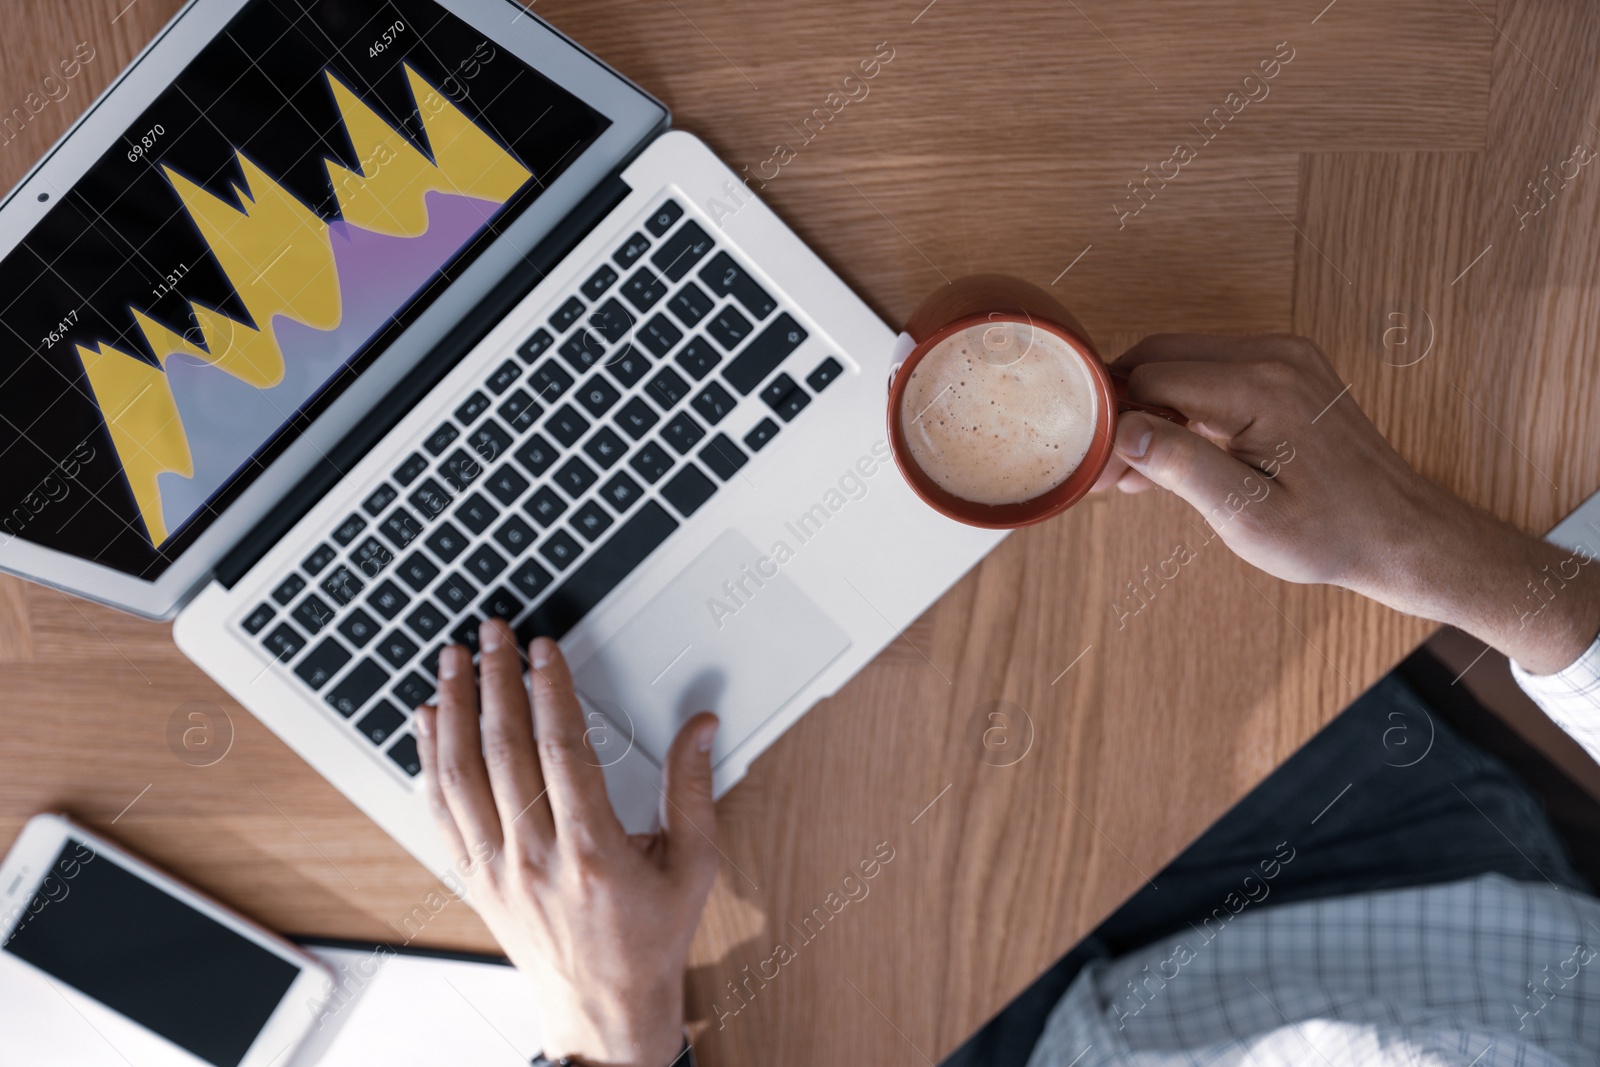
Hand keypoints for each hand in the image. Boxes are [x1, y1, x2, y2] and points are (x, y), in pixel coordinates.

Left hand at [415, 621, 718, 1066]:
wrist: (602, 1011)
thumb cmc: (649, 940)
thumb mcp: (693, 865)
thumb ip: (693, 789)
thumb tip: (701, 727)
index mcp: (592, 849)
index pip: (561, 748)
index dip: (549, 689)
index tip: (543, 649)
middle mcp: (535, 857)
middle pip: (503, 750)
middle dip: (495, 681)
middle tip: (491, 635)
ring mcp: (497, 869)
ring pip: (460, 775)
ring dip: (452, 710)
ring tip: (451, 662)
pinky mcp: (475, 880)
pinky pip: (440, 811)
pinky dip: (428, 761)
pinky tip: (427, 724)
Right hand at [1093, 333, 1599, 674]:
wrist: (1399, 533)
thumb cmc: (1328, 534)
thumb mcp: (1246, 515)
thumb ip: (1182, 466)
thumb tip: (1123, 429)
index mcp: (1261, 388)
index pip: (1151, 377)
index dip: (1117, 422)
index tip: (1105, 472)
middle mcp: (1274, 356)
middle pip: (1160, 356)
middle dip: (1128, 409)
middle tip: (1114, 471)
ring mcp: (1284, 355)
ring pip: (1182, 359)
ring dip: (1154, 407)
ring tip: (1143, 471)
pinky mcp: (1288, 366)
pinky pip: (1213, 369)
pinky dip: (1185, 403)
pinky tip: (1177, 453)